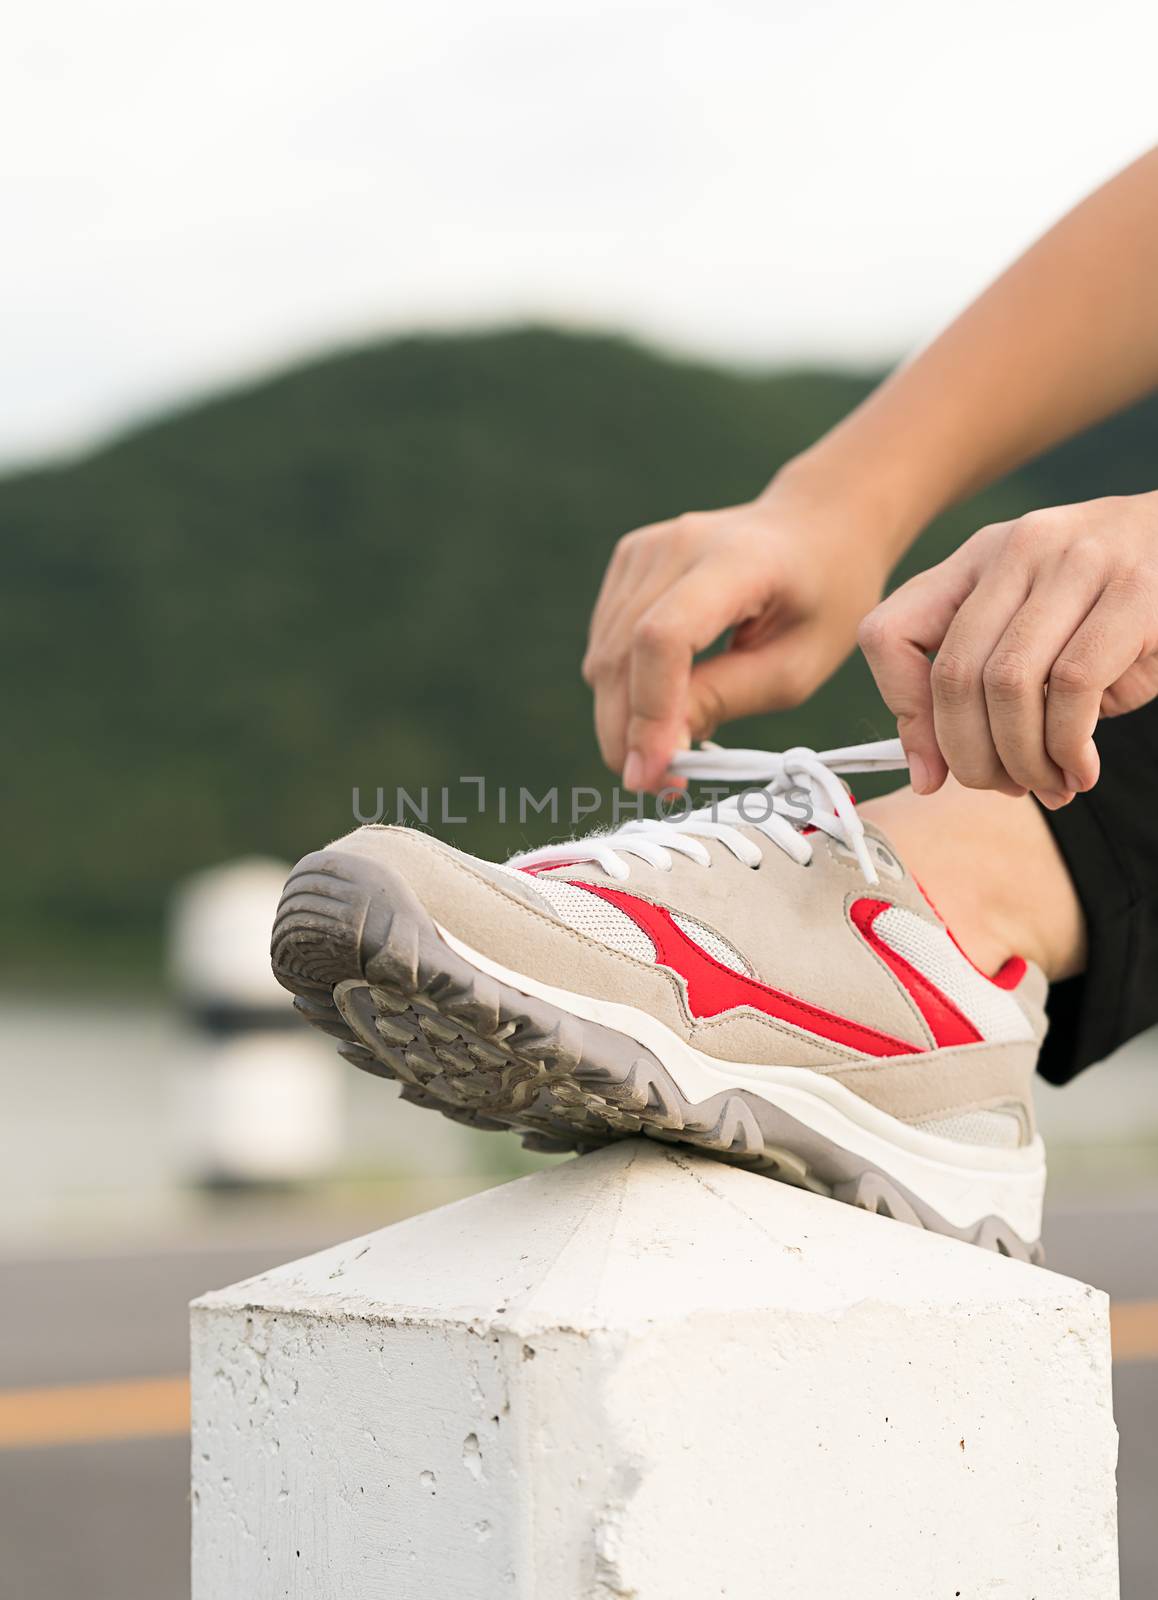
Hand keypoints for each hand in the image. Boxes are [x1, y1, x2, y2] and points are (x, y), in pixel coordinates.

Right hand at [582, 470, 890, 790]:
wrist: (817, 525)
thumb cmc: (822, 597)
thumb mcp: (798, 665)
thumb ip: (727, 699)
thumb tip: (659, 751)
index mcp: (735, 561)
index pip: (663, 638)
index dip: (651, 712)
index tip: (654, 775)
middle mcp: (676, 546)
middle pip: (621, 654)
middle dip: (629, 734)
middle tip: (659, 785)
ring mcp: (644, 550)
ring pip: (603, 657)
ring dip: (621, 719)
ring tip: (663, 754)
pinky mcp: (628, 563)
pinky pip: (606, 644)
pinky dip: (622, 690)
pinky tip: (659, 708)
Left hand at [858, 492, 1157, 806]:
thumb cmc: (1116, 606)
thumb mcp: (1035, 630)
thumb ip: (979, 683)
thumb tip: (928, 771)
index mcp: (976, 559)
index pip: (889, 634)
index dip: (904, 715)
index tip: (930, 770)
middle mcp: (1019, 550)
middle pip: (953, 675)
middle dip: (971, 756)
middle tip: (1004, 788)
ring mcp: (1077, 563)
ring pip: (1008, 684)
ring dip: (1023, 758)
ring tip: (1049, 782)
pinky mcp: (1133, 592)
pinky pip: (1071, 687)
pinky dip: (1068, 747)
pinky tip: (1081, 768)